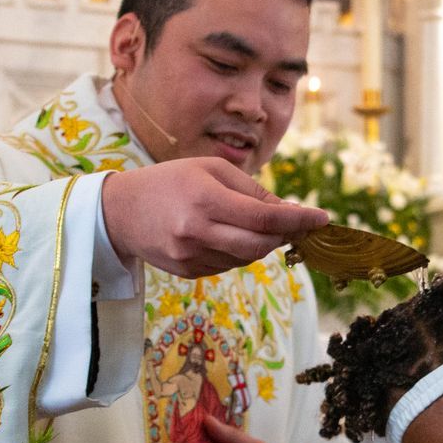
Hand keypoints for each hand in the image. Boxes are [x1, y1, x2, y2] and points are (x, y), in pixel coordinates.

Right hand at [100, 157, 327, 277]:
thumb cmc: (171, 181)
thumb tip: (289, 212)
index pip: (264, 216)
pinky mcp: (187, 272)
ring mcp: (191, 256)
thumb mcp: (210, 170)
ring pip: (246, 258)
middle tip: (294, 224)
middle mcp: (198, 232)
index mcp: (205, 199)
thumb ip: (251, 191)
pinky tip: (223, 234)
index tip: (323, 218)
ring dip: (260, 243)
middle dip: (283, 235)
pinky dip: (237, 252)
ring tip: (249, 222)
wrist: (119, 211)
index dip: (298, 219)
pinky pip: (227, 266)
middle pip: (260, 245)